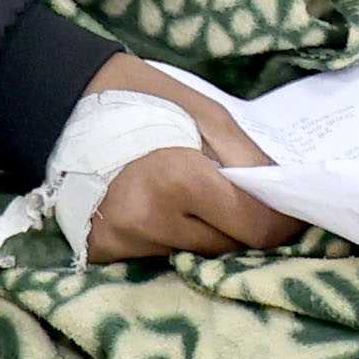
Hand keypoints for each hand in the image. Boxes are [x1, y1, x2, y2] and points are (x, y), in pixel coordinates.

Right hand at [76, 59, 290, 264]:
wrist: (67, 107)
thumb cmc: (148, 103)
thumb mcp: (211, 118)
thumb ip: (249, 163)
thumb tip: (283, 202)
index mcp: (181, 180)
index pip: (254, 228)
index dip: (281, 223)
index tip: (291, 214)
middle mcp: (149, 220)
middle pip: (227, 247)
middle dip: (242, 226)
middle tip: (238, 198)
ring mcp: (121, 241)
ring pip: (193, 254)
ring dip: (203, 231)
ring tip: (188, 196)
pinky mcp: (102, 252)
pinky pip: (159, 255)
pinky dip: (170, 236)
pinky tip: (158, 208)